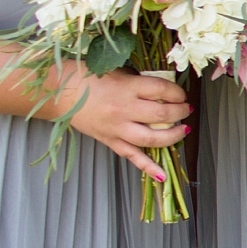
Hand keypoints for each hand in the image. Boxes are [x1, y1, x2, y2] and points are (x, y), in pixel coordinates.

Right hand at [57, 67, 191, 178]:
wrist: (60, 93)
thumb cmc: (88, 78)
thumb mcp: (117, 72)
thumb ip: (140, 81)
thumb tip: (164, 89)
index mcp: (127, 88)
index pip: (162, 90)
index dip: (178, 92)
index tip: (181, 94)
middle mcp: (124, 109)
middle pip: (162, 114)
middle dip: (180, 112)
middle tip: (186, 110)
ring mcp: (118, 128)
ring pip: (153, 138)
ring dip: (173, 136)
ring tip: (183, 130)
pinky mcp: (111, 141)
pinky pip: (133, 156)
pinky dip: (148, 167)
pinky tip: (162, 175)